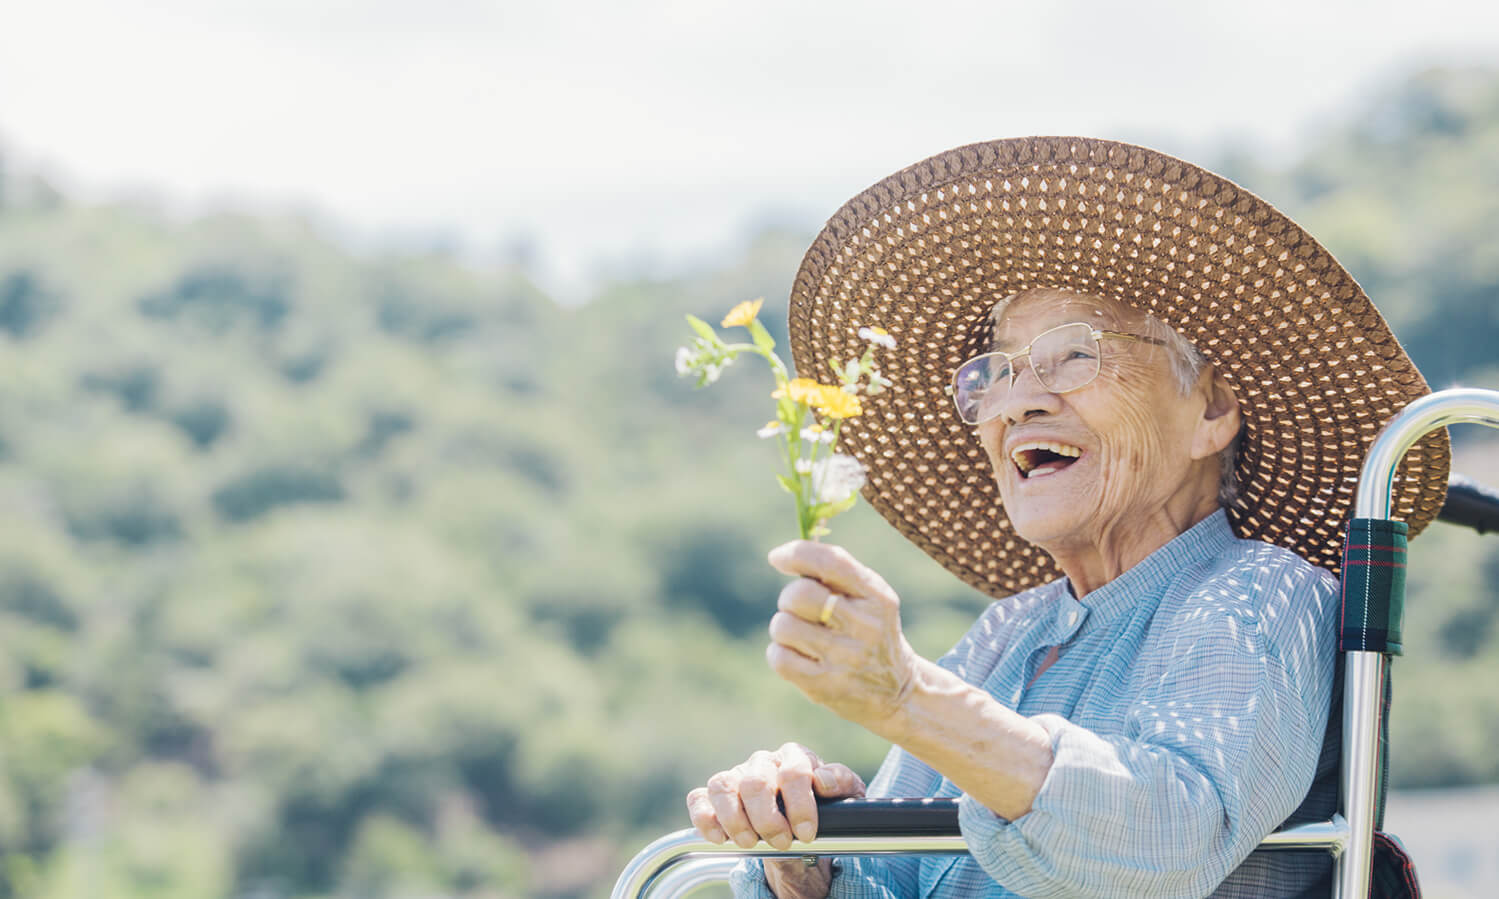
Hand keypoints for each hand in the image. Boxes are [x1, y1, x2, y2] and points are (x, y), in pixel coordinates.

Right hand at [686, 742, 864, 848]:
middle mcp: (763, 762)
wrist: (803, 828)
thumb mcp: (847, 796)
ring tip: (751, 843)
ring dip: (735, 820)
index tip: (807, 832)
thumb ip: (841, 783)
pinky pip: (699, 799)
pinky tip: (721, 838)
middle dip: (768, 818)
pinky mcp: (715, 796)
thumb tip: (822, 781)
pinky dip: (706, 819)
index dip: (800, 804)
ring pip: (722, 786)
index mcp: (795, 757)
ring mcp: (737, 777)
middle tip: (782, 842)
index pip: (793, 771)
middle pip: (755, 781)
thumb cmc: (825, 806)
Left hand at [766, 541, 919, 728]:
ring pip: (783, 625)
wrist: (897, 693)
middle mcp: (865, 627)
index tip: (777, 558)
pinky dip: (780, 654)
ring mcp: (845, 659)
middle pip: (798, 594)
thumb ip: (836, 574)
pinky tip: (799, 657)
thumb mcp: (870, 599)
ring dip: (785, 628)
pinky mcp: (825, 686)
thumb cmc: (870, 632)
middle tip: (801, 610)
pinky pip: (778, 657)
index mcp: (877, 597)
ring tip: (804, 637)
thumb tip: (784, 556)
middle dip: (789, 598)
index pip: (831, 562)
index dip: (796, 554)